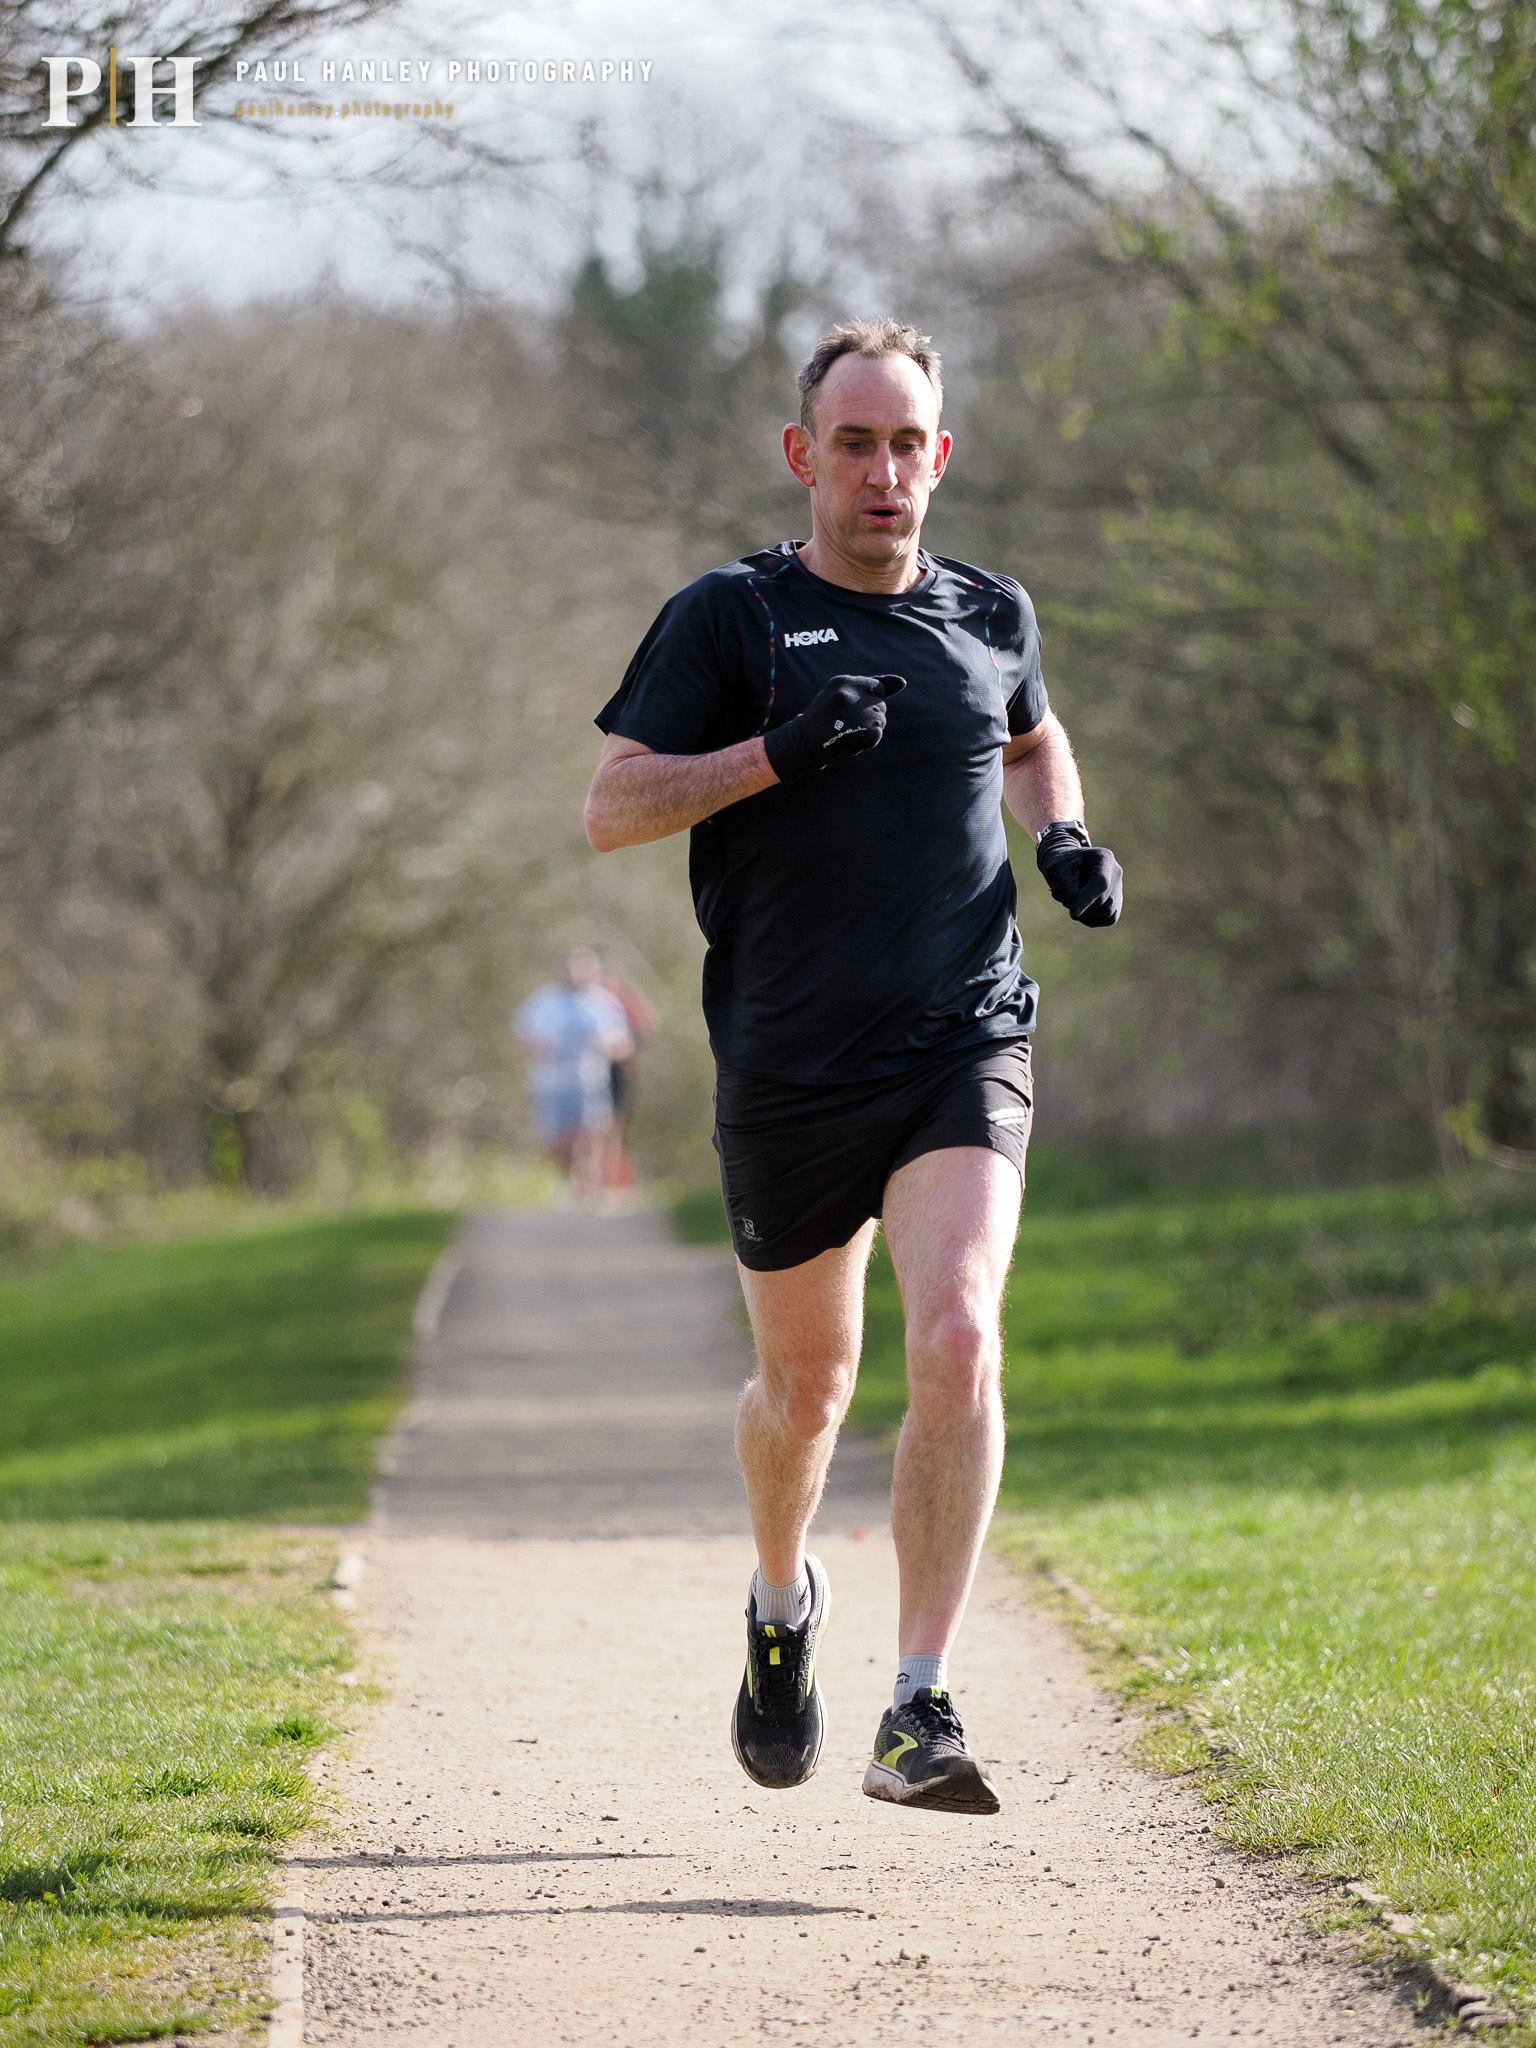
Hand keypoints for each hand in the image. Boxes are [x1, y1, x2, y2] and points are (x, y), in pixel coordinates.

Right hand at [763, 673, 906, 784]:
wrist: (798, 745)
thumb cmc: (820, 723)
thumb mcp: (840, 699)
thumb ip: (870, 689)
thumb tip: (903, 682)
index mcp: (843, 681)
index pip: (877, 688)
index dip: (871, 705)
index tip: (854, 714)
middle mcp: (849, 691)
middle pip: (880, 706)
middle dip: (868, 721)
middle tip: (846, 728)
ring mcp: (853, 710)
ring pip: (880, 721)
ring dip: (867, 733)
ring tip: (846, 737)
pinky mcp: (856, 728)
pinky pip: (877, 734)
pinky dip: (868, 743)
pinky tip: (851, 746)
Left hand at [1036, 821, 1122, 926]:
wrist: (1067, 866)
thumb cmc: (1061, 866)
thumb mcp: (1056, 870)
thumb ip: (1065, 888)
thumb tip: (1076, 911)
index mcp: (1103, 858)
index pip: (1100, 882)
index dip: (1087, 898)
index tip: (1072, 911)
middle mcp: (1116, 872)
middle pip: (1102, 900)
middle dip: (1080, 905)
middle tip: (1062, 896)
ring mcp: (1118, 888)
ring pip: (1108, 913)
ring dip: (1084, 913)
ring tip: (1069, 901)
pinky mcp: (1117, 903)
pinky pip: (1109, 919)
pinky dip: (1091, 919)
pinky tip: (1079, 911)